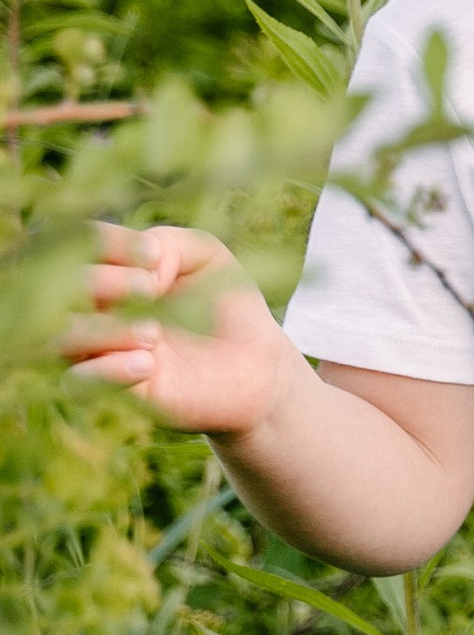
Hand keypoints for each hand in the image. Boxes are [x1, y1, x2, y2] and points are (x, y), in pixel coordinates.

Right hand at [63, 224, 296, 433]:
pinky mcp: (113, 392)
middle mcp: (92, 308)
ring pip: (58, 337)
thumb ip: (170, 242)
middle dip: (101, 282)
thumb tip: (140, 266)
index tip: (154, 254)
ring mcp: (98, 351)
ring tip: (153, 333)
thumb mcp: (207, 258)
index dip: (105, 244)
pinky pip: (76, 384)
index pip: (75, 245)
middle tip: (148, 289)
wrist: (256, 364)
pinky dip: (107, 371)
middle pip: (55, 289)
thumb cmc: (225, 304)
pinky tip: (148, 363)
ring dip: (101, 330)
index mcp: (109, 269)